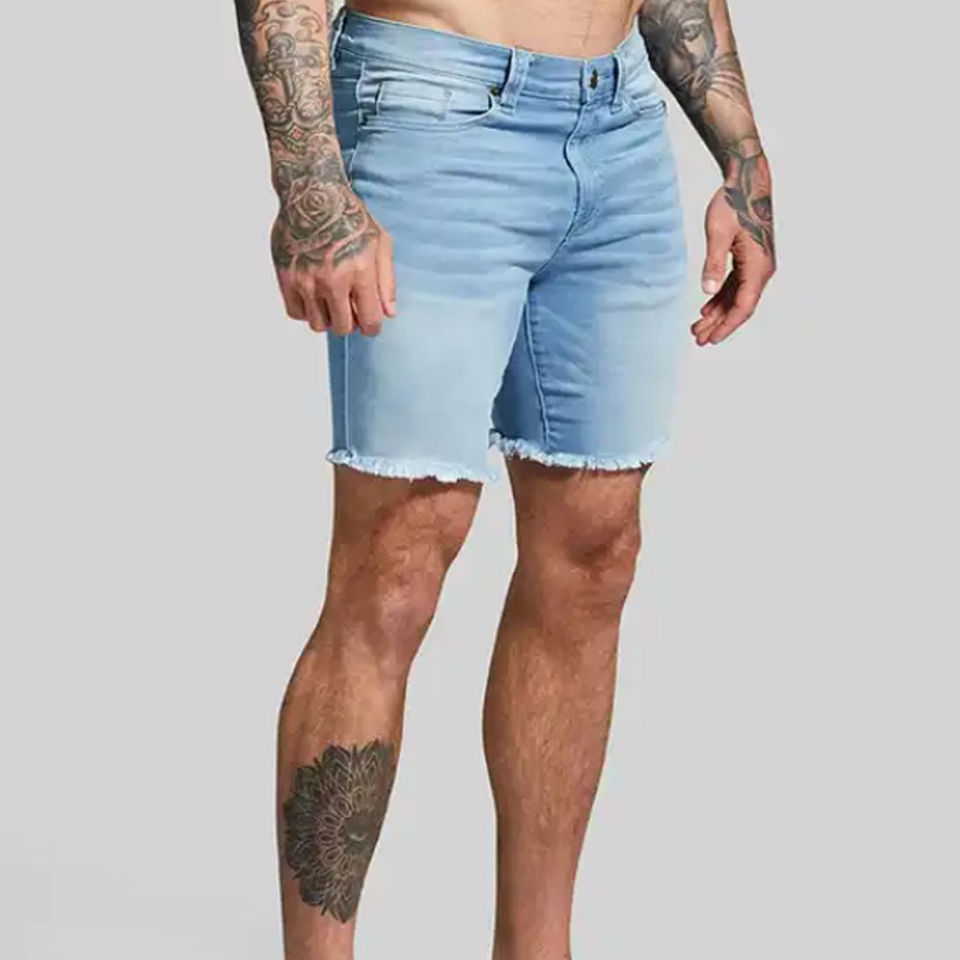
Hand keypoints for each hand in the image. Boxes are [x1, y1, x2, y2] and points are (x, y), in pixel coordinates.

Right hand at [270, 166, 395, 336]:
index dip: (372, 327)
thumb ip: (386, 281)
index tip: (370, 322)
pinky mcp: (286, 277)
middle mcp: (332, 279)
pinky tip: (314, 296)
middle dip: (351, 323)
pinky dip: (306, 310)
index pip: (370, 321)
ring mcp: (306, 280)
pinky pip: (296, 312)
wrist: (311, 193)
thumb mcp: (379, 242)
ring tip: (331, 300)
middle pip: (343, 328)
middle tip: (351, 310)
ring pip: (318, 324)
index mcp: (359, 271)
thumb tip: (389, 313)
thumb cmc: (348, 215)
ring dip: (327, 318)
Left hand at [693, 152, 775, 345]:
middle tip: (697, 339)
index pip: (743, 307)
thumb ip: (713, 264)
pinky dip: (721, 298)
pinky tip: (706, 308)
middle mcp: (762, 270)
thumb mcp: (718, 234)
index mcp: (758, 267)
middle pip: (739, 307)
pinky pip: (736, 286)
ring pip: (736, 298)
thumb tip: (707, 292)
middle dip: (718, 325)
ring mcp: (757, 265)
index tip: (710, 340)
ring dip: (718, 314)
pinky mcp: (750, 259)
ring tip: (697, 328)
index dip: (726, 326)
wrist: (747, 182)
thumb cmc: (733, 204)